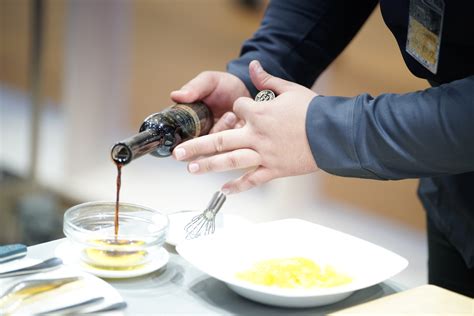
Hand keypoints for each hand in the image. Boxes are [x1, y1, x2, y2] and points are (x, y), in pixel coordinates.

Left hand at [173, 60, 318, 193]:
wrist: (333, 133)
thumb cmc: (313, 110)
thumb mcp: (290, 89)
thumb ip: (267, 79)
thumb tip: (252, 64)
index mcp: (260, 114)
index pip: (236, 109)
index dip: (235, 110)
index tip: (239, 112)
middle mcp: (256, 135)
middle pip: (220, 140)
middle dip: (196, 146)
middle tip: (177, 153)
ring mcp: (264, 155)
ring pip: (231, 161)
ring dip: (209, 165)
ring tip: (191, 169)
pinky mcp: (274, 170)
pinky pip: (253, 180)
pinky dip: (238, 186)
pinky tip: (223, 191)